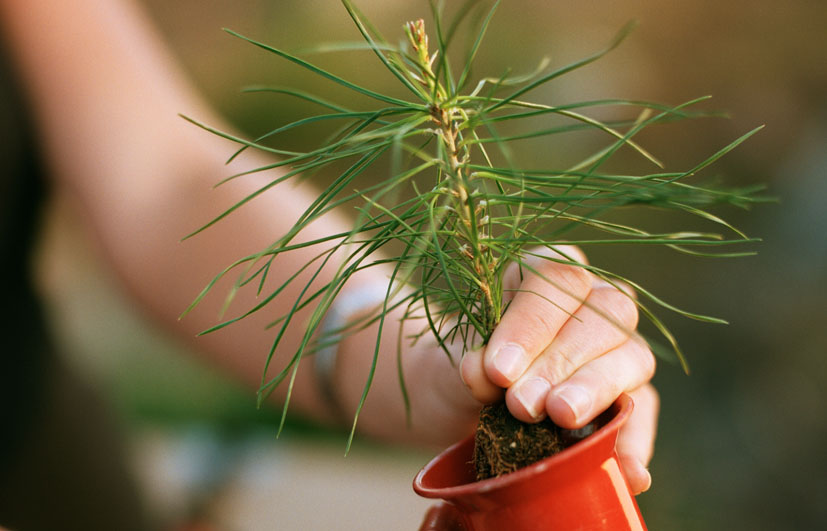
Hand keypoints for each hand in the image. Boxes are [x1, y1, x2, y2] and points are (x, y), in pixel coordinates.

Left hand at [459, 246, 657, 493]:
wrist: (467, 400)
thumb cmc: (468, 365)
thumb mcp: (459, 359)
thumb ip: (471, 363)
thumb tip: (484, 374)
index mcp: (548, 272)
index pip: (555, 279)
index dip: (530, 324)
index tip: (499, 370)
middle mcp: (594, 300)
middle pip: (602, 313)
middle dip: (561, 361)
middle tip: (523, 404)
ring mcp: (619, 346)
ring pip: (631, 355)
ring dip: (595, 388)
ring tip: (561, 418)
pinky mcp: (632, 394)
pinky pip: (643, 413)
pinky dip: (633, 442)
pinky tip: (626, 470)